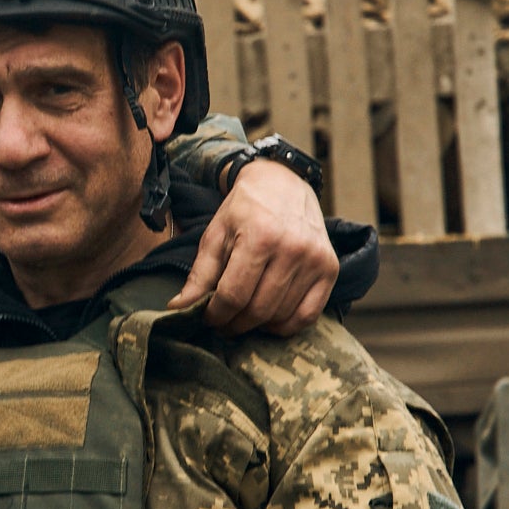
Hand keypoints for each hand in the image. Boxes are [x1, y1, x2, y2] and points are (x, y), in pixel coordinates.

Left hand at [173, 161, 333, 334]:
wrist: (283, 182)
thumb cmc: (245, 209)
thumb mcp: (216, 234)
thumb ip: (200, 274)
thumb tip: (178, 308)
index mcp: (260, 237)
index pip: (234, 295)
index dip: (217, 315)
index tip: (209, 318)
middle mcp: (292, 249)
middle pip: (258, 309)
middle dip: (235, 324)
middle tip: (224, 323)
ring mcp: (314, 260)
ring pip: (281, 315)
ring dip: (259, 325)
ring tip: (244, 317)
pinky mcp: (330, 268)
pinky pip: (309, 315)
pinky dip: (287, 325)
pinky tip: (271, 319)